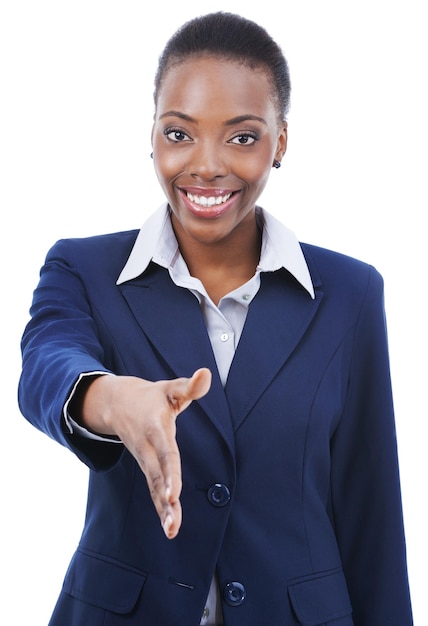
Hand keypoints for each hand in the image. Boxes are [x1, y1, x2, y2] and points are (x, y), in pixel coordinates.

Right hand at [80, 368, 211, 538]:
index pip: (166, 453)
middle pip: (157, 477)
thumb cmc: (151, 397)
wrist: (116, 404)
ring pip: (154, 488)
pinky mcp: (146, 468)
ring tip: (173, 530)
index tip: (173, 494)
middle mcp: (148, 449)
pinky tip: (170, 528)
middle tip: (173, 523)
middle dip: (164, 500)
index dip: (170, 473)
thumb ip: (189, 386)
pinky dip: (161, 509)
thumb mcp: (170, 388)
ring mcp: (144, 460)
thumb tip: (206, 374)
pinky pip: (153, 490)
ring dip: (163, 510)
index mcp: (155, 428)